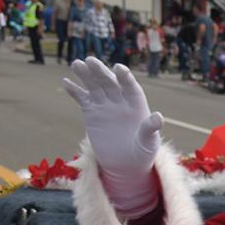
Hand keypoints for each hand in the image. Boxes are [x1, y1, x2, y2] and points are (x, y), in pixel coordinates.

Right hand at [62, 57, 161, 180]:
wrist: (125, 164)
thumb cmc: (142, 152)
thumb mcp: (148, 143)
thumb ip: (150, 129)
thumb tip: (158, 117)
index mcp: (137, 105)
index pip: (131, 88)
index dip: (125, 78)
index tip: (119, 68)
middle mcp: (120, 101)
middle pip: (110, 83)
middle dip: (101, 72)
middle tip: (91, 61)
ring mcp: (105, 105)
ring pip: (94, 86)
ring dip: (85, 75)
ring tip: (77, 64)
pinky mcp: (91, 112)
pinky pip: (82, 98)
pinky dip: (74, 90)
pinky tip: (66, 82)